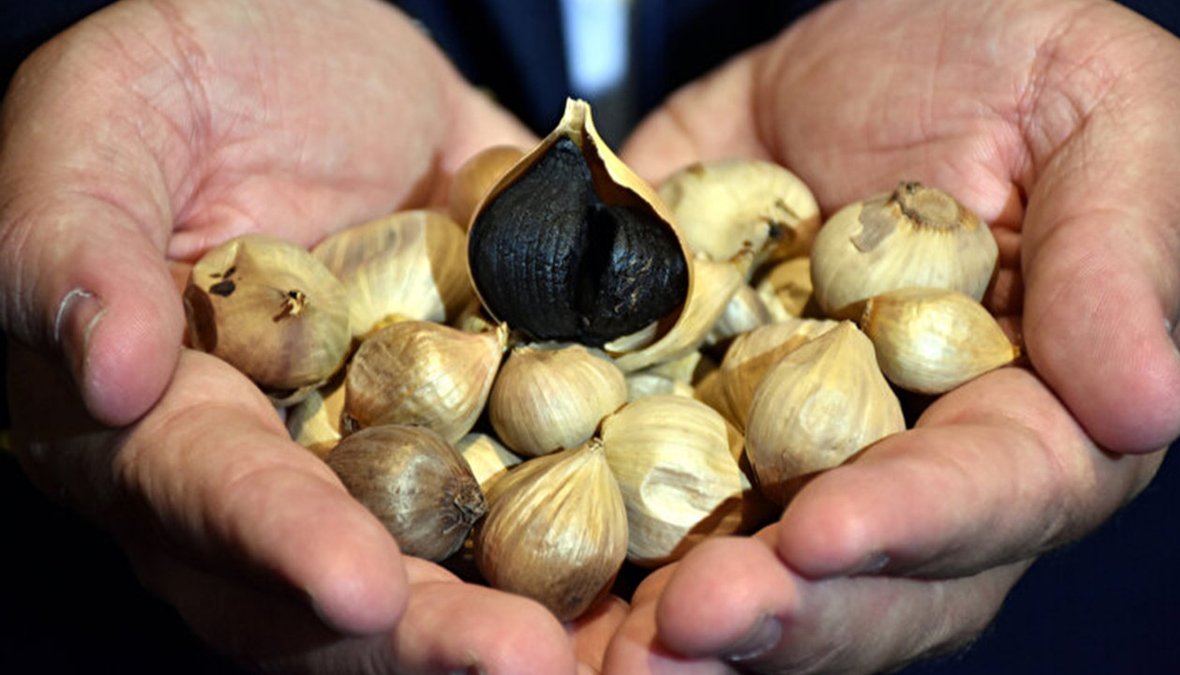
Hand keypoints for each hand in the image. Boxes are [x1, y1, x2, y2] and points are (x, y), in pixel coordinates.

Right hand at [1, 0, 621, 670]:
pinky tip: (683, 565)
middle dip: (432, 633)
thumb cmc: (196, 67)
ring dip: (534, 617)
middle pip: (349, 576)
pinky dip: (615, 532)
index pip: (213, 493)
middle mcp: (292, 463)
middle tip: (524, 667)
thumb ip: (73, 228)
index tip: (358, 587)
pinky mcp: (501, 412)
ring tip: (627, 650)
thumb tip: (100, 372)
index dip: (280, 544)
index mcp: (171, 413)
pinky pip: (553, 483)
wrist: (337, 52)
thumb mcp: (112, 108)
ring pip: (461, 560)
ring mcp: (407, 446)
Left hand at [609, 0, 1179, 670]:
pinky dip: (595, 536)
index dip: (913, 525)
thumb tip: (1145, 407)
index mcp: (1027, 411)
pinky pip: (642, 481)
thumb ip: (1119, 261)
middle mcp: (904, 458)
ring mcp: (791, 445)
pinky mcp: (695, 404)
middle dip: (779, 612)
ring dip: (680, 618)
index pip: (988, 495)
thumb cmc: (1026, 64)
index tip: (826, 534)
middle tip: (689, 627)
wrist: (880, 34)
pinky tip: (536, 578)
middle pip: (860, 577)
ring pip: (749, 562)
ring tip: (611, 648)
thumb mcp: (1109, 122)